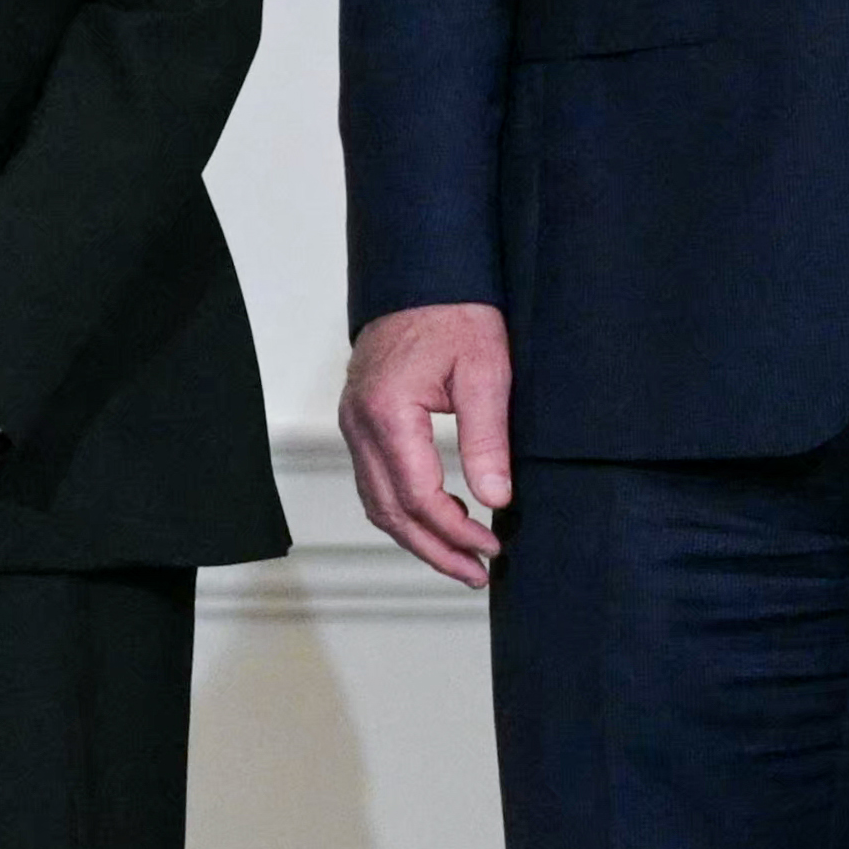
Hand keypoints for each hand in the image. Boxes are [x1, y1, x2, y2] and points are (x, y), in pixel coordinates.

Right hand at [343, 301, 515, 590]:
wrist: (422, 276)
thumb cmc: (455, 314)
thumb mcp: (485, 373)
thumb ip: (487, 439)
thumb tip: (496, 498)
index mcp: (387, 412)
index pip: (418, 496)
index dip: (456, 530)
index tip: (492, 546)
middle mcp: (359, 424)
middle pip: (390, 510)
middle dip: (433, 549)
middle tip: (475, 573)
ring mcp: (353, 424)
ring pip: (376, 502)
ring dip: (416, 536)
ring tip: (459, 557)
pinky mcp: (360, 421)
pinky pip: (374, 481)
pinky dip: (403, 510)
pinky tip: (435, 520)